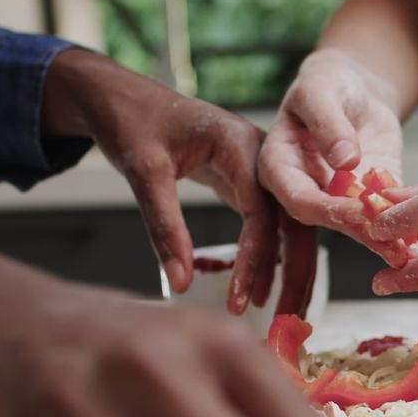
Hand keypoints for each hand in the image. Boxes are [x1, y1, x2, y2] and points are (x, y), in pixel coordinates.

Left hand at [43, 49, 277, 314]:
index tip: (242, 300)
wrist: (122, 94)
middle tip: (285, 321)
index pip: (264, 212)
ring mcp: (262, 170)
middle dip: (294, 274)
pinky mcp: (250, 183)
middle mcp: (264, 156)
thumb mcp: (143, 171)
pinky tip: (268, 289)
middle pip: (295, 222)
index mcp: (243, 144)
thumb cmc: (132, 121)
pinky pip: (272, 225)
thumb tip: (181, 283)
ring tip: (284, 316)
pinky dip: (274, 258)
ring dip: (291, 271)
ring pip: (291, 227)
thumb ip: (164, 227)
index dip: (256, 260)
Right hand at [257, 49, 408, 267]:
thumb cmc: (328, 82)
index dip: (327, 209)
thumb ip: (328, 123)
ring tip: (414, 254)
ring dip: (387, 240)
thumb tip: (345, 160)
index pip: (299, 199)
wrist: (355, 87)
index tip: (358, 211)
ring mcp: (339, 197)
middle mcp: (308, 189)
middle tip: (394, 247)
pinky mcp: (370, 198)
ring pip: (360, 226)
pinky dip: (406, 227)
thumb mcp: (321, 91)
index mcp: (281, 167)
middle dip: (364, 234)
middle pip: (331, 220)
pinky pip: (386, 215)